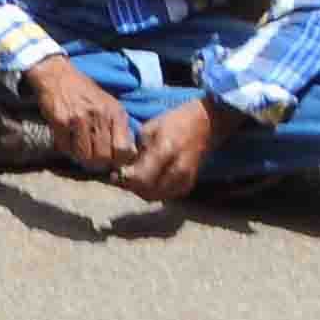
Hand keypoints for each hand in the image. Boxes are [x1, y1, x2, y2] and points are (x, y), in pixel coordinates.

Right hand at [20, 56, 135, 175]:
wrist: (58, 75)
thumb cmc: (85, 92)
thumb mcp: (109, 104)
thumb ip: (119, 127)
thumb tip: (126, 154)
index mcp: (115, 112)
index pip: (123, 149)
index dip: (118, 160)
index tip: (111, 161)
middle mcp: (100, 116)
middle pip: (104, 156)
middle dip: (98, 163)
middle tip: (93, 161)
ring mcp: (80, 118)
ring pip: (85, 155)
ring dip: (81, 158)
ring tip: (79, 152)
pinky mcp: (61, 121)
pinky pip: (66, 147)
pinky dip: (66, 149)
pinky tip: (67, 141)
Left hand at [113, 97, 233, 205]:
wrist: (205, 125)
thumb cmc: (174, 122)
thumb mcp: (149, 129)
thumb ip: (136, 150)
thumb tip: (121, 167)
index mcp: (166, 150)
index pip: (140, 177)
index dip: (124, 178)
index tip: (113, 173)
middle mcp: (177, 170)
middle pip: (146, 191)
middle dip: (130, 186)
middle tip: (119, 177)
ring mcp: (185, 180)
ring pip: (154, 196)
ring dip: (140, 191)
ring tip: (132, 179)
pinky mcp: (188, 185)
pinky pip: (165, 196)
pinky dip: (153, 193)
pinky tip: (146, 181)